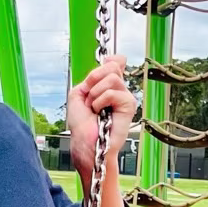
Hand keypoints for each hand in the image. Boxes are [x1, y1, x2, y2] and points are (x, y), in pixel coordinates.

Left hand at [67, 55, 136, 183]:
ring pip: (112, 77)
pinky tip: (99, 113)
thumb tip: (109, 63)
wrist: (85, 144)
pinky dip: (99, 101)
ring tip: (93, 108)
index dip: (108, 61)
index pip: (116, 62)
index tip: (95, 76)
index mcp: (108, 86)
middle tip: (88, 96)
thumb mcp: (78, 94)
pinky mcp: (129, 105)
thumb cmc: (81, 124)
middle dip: (93, 78)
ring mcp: (125, 97)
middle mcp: (119, 90)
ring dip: (95, 93)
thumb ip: (91, 77)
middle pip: (112, 65)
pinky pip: (112, 92)